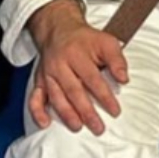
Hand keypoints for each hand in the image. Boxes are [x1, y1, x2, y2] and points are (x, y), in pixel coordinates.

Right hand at [27, 0, 129, 133]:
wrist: (59, 29)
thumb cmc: (85, 39)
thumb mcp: (106, 42)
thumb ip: (117, 60)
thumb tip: (124, 79)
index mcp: (77, 54)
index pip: (92, 78)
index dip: (104, 96)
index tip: (115, 111)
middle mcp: (60, 65)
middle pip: (73, 91)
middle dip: (86, 111)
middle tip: (98, 127)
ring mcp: (48, 74)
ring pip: (56, 96)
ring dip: (66, 114)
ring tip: (78, 127)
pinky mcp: (39, 80)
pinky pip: (34, 98)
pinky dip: (37, 112)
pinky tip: (45, 124)